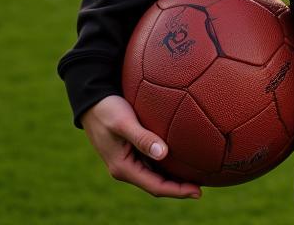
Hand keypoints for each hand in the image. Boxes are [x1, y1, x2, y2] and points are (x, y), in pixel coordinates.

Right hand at [81, 94, 201, 198]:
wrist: (91, 101)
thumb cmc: (107, 109)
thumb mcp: (124, 122)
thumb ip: (142, 138)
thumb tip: (164, 154)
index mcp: (123, 167)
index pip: (155, 186)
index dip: (177, 191)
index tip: (198, 191)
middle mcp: (126, 168)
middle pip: (157, 184)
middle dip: (178, 188)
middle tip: (202, 187)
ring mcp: (128, 160)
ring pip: (155, 175)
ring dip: (174, 177)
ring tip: (196, 175)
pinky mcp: (131, 150)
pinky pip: (152, 162)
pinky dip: (167, 164)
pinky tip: (181, 157)